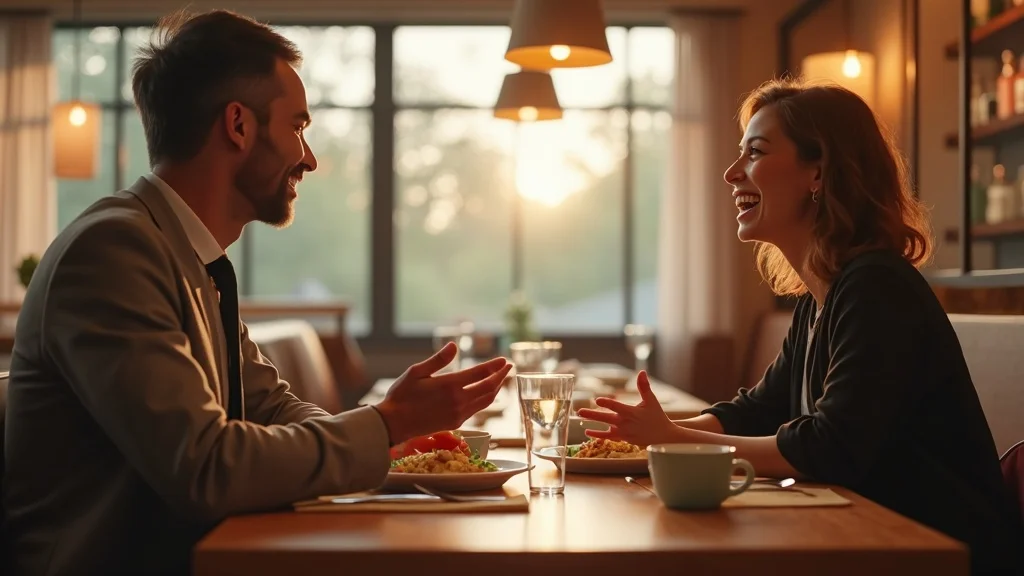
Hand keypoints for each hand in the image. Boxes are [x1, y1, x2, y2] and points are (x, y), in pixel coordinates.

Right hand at [373, 343, 511, 444]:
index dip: (494, 366)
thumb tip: (454, 345)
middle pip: (489, 387)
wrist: (394, 423)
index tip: (504, 360)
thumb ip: (438, 359)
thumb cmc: (402, 395)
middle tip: (509, 367)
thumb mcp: (416, 372)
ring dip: (497, 388)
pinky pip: (477, 409)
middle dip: (501, 376)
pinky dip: (486, 399)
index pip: (480, 373)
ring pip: (486, 400)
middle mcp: (458, 400)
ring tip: (502, 379)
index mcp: (449, 385)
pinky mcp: (456, 423)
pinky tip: (486, 393)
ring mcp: (459, 414)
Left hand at [576, 371, 679, 446]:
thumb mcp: (651, 400)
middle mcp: (625, 423)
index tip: (597, 400)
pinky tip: (587, 432)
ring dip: (592, 425)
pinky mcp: (623, 439)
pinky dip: (598, 435)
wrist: (663, 437)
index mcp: (631, 412)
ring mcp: (623, 432)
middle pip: (606, 418)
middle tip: (579, 411)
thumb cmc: (657, 416)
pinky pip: (608, 437)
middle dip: (592, 415)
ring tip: (580, 420)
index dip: (607, 403)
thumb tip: (642, 372)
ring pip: (605, 429)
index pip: (616, 406)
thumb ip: (644, 386)